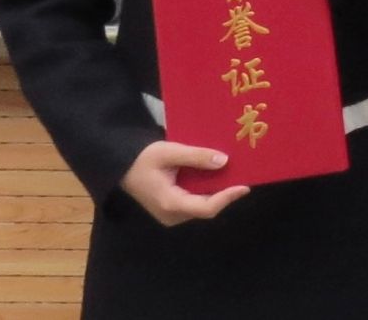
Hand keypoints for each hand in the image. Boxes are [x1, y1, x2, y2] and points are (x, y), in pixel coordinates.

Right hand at [119, 140, 249, 225]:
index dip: (227, 198)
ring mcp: (172, 214)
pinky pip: (196, 202)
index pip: (206, 207)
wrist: (123, 166)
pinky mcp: (173, 209)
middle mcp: (173, 215)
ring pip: (203, 206)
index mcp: (170, 204)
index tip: (244, 187)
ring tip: (235, 175)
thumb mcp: (170, 152)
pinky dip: (208, 191)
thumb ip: (196, 157)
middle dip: (226, 194)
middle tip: (244, 176)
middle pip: (207, 208)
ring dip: (218, 192)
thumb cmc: (144, 159)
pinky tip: (218, 177)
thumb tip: (224, 161)